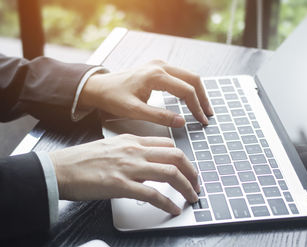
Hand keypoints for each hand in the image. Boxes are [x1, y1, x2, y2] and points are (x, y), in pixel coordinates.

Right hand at [50, 134, 199, 214]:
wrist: (61, 168)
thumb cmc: (81, 159)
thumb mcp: (110, 146)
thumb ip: (129, 152)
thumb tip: (144, 163)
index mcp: (131, 140)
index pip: (167, 144)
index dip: (183, 157)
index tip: (187, 167)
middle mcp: (134, 151)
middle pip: (175, 156)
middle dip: (192, 171)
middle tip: (196, 183)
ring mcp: (129, 167)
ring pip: (170, 173)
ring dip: (186, 187)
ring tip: (191, 197)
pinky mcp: (122, 185)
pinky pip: (153, 195)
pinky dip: (167, 203)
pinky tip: (173, 209)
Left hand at [79, 60, 212, 126]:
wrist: (98, 87)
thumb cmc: (112, 98)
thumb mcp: (135, 111)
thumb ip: (159, 116)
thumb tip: (181, 122)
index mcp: (156, 75)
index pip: (186, 90)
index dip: (196, 107)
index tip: (202, 121)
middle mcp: (160, 66)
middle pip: (192, 79)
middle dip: (202, 98)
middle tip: (208, 115)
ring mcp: (159, 65)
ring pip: (188, 76)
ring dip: (197, 92)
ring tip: (202, 109)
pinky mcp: (156, 68)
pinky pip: (179, 76)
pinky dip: (187, 88)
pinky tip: (189, 100)